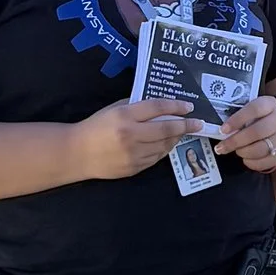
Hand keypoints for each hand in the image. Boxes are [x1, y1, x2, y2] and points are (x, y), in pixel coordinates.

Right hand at [68, 99, 203, 180]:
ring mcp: (134, 154)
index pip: (157, 107)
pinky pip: (156, 158)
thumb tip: (161, 106)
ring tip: (182, 132)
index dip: (176, 106)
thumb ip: (136, 107)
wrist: (77, 153)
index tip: (189, 106)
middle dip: (186, 125)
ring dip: (176, 138)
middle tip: (198, 123)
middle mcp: (131, 135)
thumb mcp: (113, 109)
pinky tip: (167, 144)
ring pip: (164, 145)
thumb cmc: (95, 127)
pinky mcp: (134, 168)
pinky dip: (164, 149)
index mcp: (124, 116)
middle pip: (166, 128)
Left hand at [214, 92, 275, 177]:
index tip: (222, 129)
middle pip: (257, 132)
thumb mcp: (251, 110)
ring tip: (235, 151)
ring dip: (243, 152)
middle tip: (221, 147)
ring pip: (262, 148)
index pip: (254, 109)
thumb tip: (220, 130)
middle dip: (236, 141)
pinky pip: (266, 162)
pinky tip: (245, 158)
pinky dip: (252, 163)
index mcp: (269, 104)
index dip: (237, 119)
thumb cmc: (258, 118)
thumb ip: (238, 116)